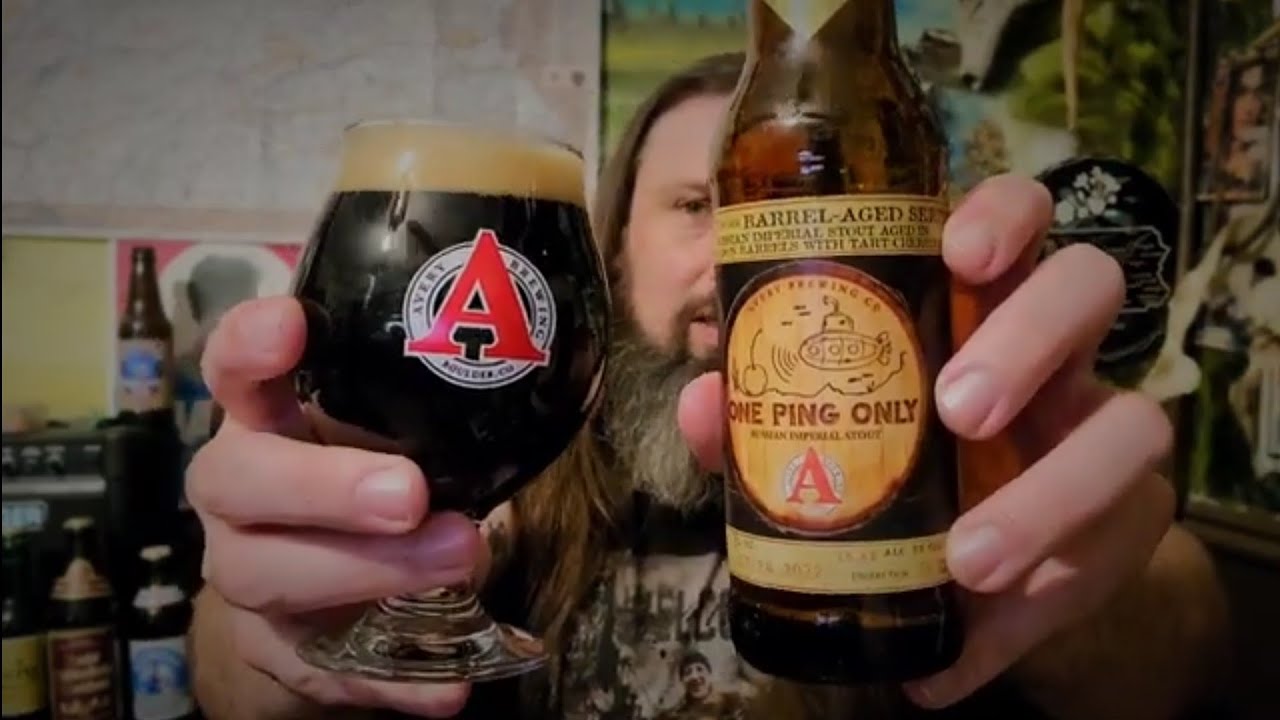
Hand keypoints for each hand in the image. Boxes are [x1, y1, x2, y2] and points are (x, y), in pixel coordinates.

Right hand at [186, 297, 482, 716]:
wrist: (314, 590)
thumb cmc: (362, 477)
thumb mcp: (389, 432)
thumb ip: (431, 405)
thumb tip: (533, 365)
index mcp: (263, 419)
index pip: (232, 369)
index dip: (250, 346)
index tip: (293, 324)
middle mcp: (237, 490)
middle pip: (238, 481)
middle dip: (323, 487)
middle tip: (408, 494)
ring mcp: (246, 571)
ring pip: (265, 574)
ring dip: (365, 572)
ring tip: (460, 559)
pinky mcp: (276, 651)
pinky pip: (321, 672)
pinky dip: (392, 680)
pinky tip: (449, 685)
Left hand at [678, 174, 1173, 706]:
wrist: (967, 559)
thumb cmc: (890, 460)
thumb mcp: (819, 438)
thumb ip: (760, 419)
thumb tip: (704, 405)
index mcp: (981, 304)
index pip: (1019, 217)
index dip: (1003, 215)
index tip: (959, 252)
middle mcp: (1056, 352)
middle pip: (1089, 288)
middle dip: (1028, 339)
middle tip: (956, 411)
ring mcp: (1100, 431)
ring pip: (1138, 423)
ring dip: (1054, 494)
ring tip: (969, 557)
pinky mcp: (1129, 523)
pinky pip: (1120, 555)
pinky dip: (1035, 609)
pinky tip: (960, 655)